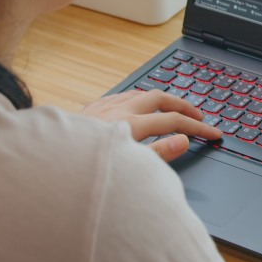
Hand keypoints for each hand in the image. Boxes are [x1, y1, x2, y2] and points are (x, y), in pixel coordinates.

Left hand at [83, 90, 222, 160]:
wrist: (47, 163)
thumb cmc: (83, 169)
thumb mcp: (127, 168)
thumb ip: (158, 154)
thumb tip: (183, 140)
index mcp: (130, 125)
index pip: (174, 122)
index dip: (198, 128)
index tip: (214, 135)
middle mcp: (117, 110)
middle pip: (160, 98)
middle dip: (183, 105)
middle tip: (198, 115)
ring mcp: (102, 107)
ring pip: (139, 93)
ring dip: (160, 99)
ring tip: (172, 108)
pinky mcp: (90, 110)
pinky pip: (121, 96)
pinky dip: (138, 99)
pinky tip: (137, 106)